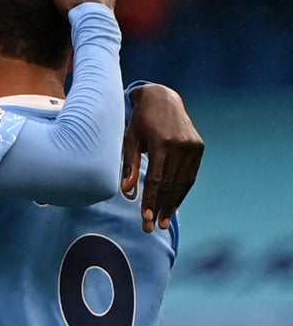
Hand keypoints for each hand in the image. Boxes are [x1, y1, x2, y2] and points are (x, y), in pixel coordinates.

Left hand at [122, 83, 202, 231]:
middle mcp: (180, 145)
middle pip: (171, 184)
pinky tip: (174, 204)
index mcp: (161, 143)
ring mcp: (193, 146)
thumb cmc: (140, 121)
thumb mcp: (130, 139)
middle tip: (154, 227)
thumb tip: (126, 190)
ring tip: (164, 221)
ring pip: (183, 182)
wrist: (163, 98)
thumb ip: (129, 164)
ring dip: (174, 203)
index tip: (145, 219)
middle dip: (162, 207)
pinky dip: (182, 191)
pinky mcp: (199, 147)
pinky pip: (190, 174)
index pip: (156, 180)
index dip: (151, 201)